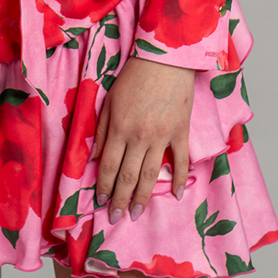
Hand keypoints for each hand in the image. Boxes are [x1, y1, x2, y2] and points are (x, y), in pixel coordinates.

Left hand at [92, 55, 194, 221]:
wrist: (165, 60)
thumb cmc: (134, 77)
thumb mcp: (110, 99)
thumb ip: (102, 129)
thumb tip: (96, 156)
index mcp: (120, 128)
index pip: (109, 166)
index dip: (104, 187)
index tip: (101, 202)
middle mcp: (140, 137)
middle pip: (128, 176)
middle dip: (121, 200)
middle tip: (116, 218)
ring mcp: (162, 136)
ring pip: (151, 175)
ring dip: (143, 197)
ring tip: (137, 214)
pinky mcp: (181, 132)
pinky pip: (181, 161)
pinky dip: (179, 179)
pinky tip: (176, 195)